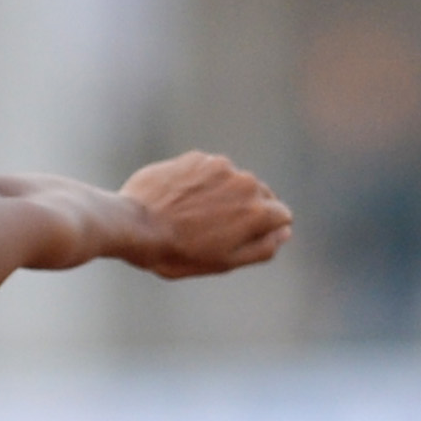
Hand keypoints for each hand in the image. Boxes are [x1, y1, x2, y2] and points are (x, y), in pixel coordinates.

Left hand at [116, 153, 290, 279]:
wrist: (135, 225)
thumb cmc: (179, 252)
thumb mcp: (226, 262)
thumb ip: (263, 247)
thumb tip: (285, 231)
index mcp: (259, 211)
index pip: (282, 216)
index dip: (266, 231)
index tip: (241, 239)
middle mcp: (246, 182)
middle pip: (261, 196)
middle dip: (246, 210)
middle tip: (215, 231)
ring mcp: (220, 166)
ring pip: (234, 181)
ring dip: (223, 195)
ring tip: (194, 216)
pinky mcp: (196, 158)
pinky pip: (210, 171)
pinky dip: (202, 184)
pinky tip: (181, 201)